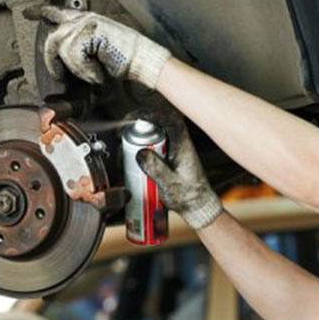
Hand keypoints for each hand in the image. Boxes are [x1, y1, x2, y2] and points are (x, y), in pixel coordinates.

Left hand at [24, 6, 170, 87]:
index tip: (28, 14)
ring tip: (93, 74)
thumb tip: (60, 64)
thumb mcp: (95, 56)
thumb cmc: (124, 61)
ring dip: (77, 69)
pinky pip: (74, 54)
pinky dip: (86, 70)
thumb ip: (77, 53)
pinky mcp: (91, 30)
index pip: (58, 12)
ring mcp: (88, 22)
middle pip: (53, 37)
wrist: (144, 61)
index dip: (41, 12)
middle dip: (53, 60)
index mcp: (86, 21)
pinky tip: (98, 73)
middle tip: (59, 74)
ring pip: (63, 49)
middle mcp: (85, 18)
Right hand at [128, 106, 222, 229]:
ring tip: (124, 157)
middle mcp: (177, 142)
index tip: (129, 120)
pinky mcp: (167, 156)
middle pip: (154, 124)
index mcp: (182, 143)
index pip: (166, 117)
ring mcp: (172, 148)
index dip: (146, 114)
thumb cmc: (189, 196)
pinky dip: (138, 151)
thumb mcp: (170, 184)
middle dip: (134, 129)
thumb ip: (156, 168)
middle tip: (121, 139)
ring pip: (150, 135)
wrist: (197, 206)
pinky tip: (130, 164)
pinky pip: (150, 146)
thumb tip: (140, 153)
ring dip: (134, 142)